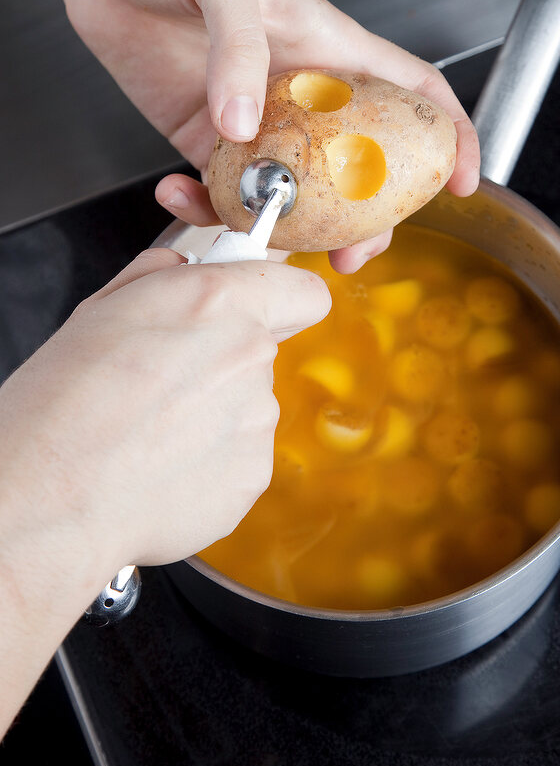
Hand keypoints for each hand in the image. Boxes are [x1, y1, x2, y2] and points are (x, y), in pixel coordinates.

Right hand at [0, 248, 329, 582]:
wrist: (48, 496)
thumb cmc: (61, 402)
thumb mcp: (103, 307)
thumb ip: (167, 276)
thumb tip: (190, 269)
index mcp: (217, 302)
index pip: (304, 290)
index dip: (282, 298)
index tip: (259, 308)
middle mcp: (250, 356)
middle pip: (261, 350)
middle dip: (222, 360)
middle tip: (162, 383)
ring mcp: (257, 420)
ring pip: (247, 405)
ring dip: (211, 415)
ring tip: (150, 434)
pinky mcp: (253, 475)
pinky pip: (239, 457)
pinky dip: (209, 462)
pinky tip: (160, 467)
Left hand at [57, 0, 480, 272]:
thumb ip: (238, 44)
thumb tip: (244, 127)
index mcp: (329, 48)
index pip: (413, 93)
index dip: (451, 137)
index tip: (462, 184)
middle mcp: (301, 93)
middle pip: (360, 163)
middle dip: (369, 216)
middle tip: (355, 254)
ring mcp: (254, 122)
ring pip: (296, 190)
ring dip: (292, 229)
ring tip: (270, 248)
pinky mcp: (202, 138)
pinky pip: (219, 188)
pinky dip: (204, 206)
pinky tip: (177, 195)